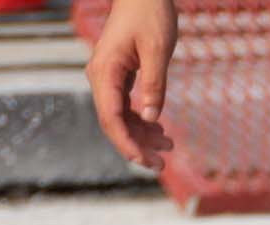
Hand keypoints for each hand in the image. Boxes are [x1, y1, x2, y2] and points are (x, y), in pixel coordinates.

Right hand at [88, 0, 179, 169]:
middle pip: (113, 122)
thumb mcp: (158, 49)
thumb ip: (155, 85)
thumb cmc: (150, 14)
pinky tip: (159, 129)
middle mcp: (101, 76)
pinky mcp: (118, 75)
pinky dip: (140, 120)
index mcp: (105, 71)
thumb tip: (150, 118)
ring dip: (141, 135)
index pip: (111, 118)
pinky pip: (124, 105)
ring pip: (119, 117)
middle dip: (136, 146)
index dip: (127, 143)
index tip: (145, 161)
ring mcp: (107, 76)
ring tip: (169, 147)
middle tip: (162, 164)